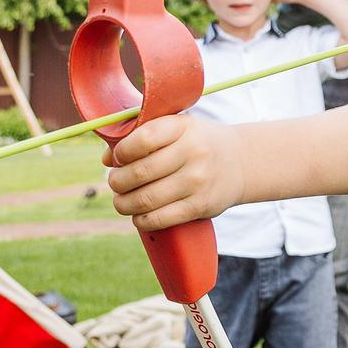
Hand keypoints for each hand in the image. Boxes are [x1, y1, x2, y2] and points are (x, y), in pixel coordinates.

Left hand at [105, 114, 244, 232]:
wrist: (241, 163)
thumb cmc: (198, 143)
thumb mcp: (177, 127)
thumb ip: (142, 135)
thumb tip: (106, 158)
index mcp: (183, 128)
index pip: (141, 140)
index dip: (121, 152)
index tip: (116, 158)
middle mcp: (192, 153)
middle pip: (139, 173)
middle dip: (117, 181)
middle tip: (115, 182)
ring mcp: (197, 182)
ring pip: (145, 199)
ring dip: (124, 203)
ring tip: (121, 201)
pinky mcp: (200, 207)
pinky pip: (160, 219)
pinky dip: (142, 220)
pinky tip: (139, 215)